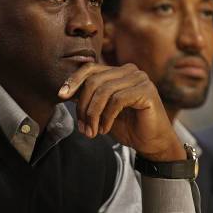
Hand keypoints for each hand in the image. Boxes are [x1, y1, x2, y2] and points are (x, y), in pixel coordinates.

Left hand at [58, 62, 185, 160]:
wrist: (151, 143)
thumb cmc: (128, 127)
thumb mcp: (102, 112)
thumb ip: (88, 99)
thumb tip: (65, 92)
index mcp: (118, 71)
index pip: (90, 69)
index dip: (73, 80)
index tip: (60, 96)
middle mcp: (130, 70)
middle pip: (94, 81)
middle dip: (83, 106)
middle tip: (82, 128)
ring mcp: (139, 78)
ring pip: (104, 91)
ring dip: (93, 115)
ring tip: (92, 132)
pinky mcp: (146, 91)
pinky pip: (117, 100)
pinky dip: (107, 117)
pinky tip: (105, 129)